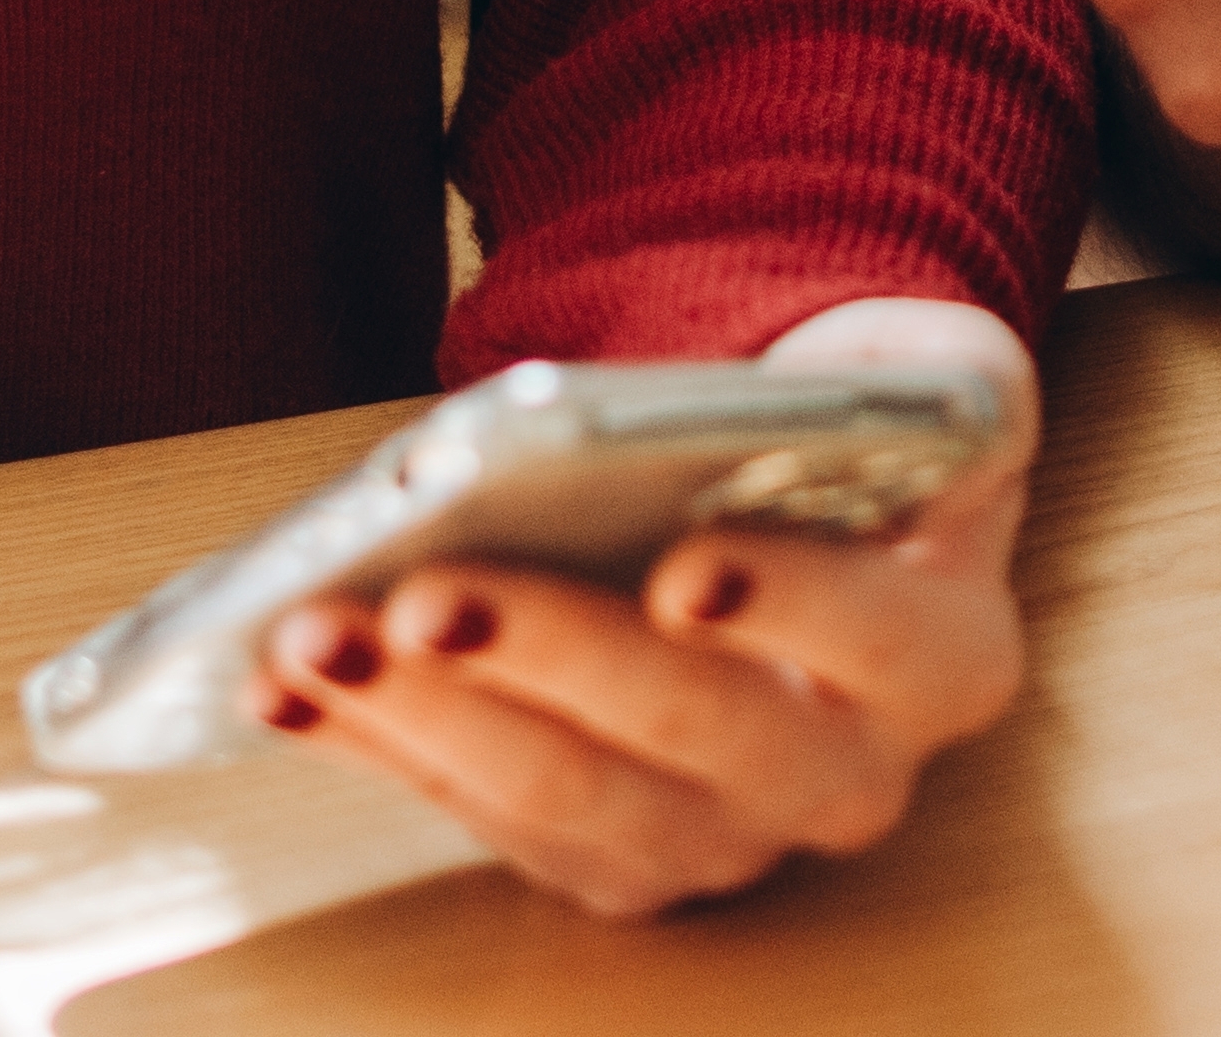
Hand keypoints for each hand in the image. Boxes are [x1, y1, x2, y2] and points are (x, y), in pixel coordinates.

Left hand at [255, 295, 1038, 918]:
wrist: (798, 497)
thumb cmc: (851, 429)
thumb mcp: (921, 369)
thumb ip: (913, 371)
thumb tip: (834, 382)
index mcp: (942, 653)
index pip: (881, 641)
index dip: (788, 610)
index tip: (684, 570)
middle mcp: (841, 772)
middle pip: (694, 737)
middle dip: (551, 663)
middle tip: (429, 597)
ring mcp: (717, 831)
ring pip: (566, 802)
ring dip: (424, 721)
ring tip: (313, 630)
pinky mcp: (598, 852)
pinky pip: (474, 811)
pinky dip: (371, 741)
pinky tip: (279, 672)